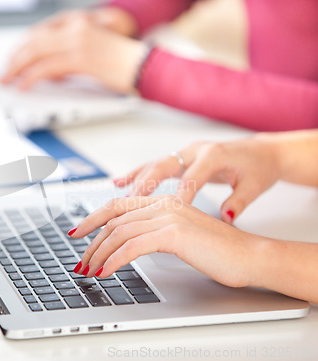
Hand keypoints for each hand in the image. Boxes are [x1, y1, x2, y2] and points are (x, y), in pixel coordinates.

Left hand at [0, 12, 145, 93]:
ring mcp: (78, 40)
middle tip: (5, 71)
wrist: (145, 65)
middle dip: (15, 57)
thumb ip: (70, 57)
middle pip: (35, 39)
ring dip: (17, 67)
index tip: (14, 58)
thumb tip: (52, 73)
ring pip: (36, 51)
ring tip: (8, 79)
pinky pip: (46, 67)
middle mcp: (76, 26)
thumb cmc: (124, 63)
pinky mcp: (80, 57)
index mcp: (79, 21)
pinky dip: (30, 77)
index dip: (24, 46)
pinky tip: (23, 85)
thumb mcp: (93, 53)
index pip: (42, 31)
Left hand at [70, 196, 259, 286]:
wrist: (250, 256)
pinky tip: (107, 271)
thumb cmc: (219, 250)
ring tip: (89, 271)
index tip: (78, 233)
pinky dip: (114, 260)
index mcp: (164, 200)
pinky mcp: (174, 233)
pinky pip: (132, 246)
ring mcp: (169, 215)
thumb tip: (127, 244)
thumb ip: (155, 232)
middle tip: (80, 261)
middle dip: (92, 241)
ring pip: (119, 232)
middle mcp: (163, 203)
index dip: (93, 218)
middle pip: (113, 218)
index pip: (118, 205)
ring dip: (99, 253)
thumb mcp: (179, 236)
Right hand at [114, 137, 280, 222]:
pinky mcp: (181, 158)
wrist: (262, 152)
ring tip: (117, 196)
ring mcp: (185, 152)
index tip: (167, 214)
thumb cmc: (258, 168)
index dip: (179, 196)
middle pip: (163, 166)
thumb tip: (227, 217)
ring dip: (135, 180)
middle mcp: (195, 150)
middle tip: (130, 203)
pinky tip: (119, 183)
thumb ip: (240, 202)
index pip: (191, 178)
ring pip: (154, 165)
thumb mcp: (254, 186)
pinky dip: (137, 174)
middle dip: (144, 186)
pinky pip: (154, 166)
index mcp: (213, 156)